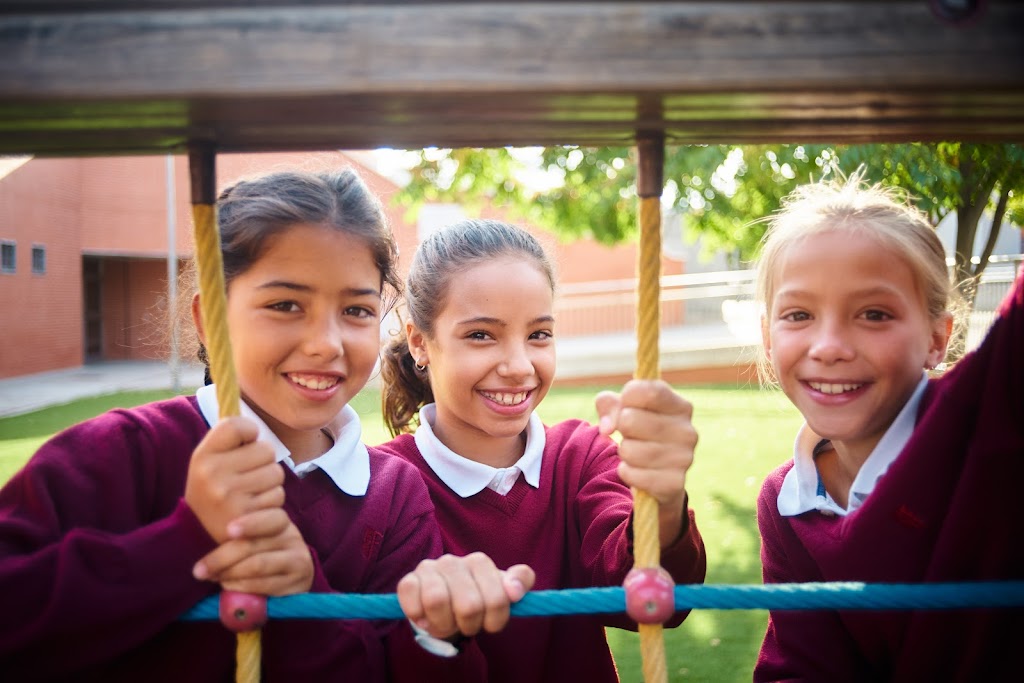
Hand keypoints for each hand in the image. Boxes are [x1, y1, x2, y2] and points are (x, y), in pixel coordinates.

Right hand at [185, 417, 284, 542]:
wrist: (197, 536)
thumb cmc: (211, 489)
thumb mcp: (208, 460)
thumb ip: (229, 435)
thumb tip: (250, 409)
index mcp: (202, 456)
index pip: (239, 425)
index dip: (248, 432)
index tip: (243, 444)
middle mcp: (213, 474)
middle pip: (267, 450)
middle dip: (263, 463)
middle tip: (246, 477)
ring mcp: (229, 497)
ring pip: (276, 474)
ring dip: (270, 484)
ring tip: (248, 495)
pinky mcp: (247, 517)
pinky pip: (278, 497)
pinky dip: (272, 503)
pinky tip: (253, 510)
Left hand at [192, 508, 313, 595]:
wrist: (290, 580)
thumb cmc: (260, 556)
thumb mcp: (252, 540)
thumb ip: (236, 536)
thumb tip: (202, 534)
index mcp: (279, 521)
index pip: (268, 517)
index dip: (249, 523)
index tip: (228, 530)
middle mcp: (292, 537)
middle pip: (254, 544)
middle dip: (221, 558)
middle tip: (199, 570)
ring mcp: (298, 558)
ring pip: (257, 565)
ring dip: (229, 573)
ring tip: (212, 578)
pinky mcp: (299, 581)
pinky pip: (263, 584)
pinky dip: (242, 587)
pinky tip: (228, 586)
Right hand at [396, 552, 534, 639]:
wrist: (445, 604)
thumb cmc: (477, 597)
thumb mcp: (503, 591)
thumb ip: (520, 581)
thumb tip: (515, 590)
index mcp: (479, 562)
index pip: (497, 598)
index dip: (496, 620)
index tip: (490, 624)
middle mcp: (453, 561)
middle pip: (468, 606)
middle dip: (470, 626)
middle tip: (467, 626)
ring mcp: (428, 569)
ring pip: (436, 601)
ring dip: (444, 625)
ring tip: (447, 624)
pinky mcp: (407, 581)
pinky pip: (412, 603)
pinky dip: (420, 619)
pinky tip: (426, 619)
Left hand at [595, 379, 696, 545]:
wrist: (659, 475)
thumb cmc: (640, 432)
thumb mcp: (624, 409)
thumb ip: (608, 404)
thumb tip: (606, 428)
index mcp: (680, 406)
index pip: (648, 391)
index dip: (628, 396)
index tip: (627, 404)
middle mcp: (687, 431)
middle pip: (630, 420)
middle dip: (621, 427)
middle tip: (631, 433)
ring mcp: (684, 458)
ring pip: (628, 449)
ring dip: (623, 452)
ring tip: (635, 452)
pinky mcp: (675, 483)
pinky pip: (632, 475)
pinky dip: (626, 473)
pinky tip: (636, 470)